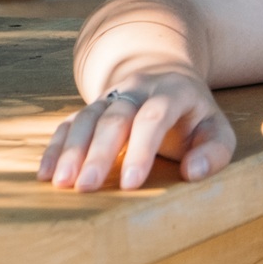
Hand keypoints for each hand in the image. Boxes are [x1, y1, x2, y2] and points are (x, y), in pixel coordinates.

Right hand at [37, 69, 235, 191]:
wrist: (166, 76)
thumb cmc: (194, 117)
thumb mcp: (216, 129)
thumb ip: (214, 151)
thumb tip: (192, 173)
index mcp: (173, 92)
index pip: (154, 117)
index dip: (142, 149)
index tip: (130, 183)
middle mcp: (137, 89)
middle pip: (115, 117)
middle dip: (99, 153)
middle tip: (86, 187)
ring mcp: (110, 96)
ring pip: (87, 118)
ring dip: (72, 151)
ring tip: (62, 183)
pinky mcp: (90, 108)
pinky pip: (68, 123)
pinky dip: (56, 147)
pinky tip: (46, 173)